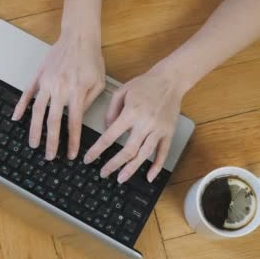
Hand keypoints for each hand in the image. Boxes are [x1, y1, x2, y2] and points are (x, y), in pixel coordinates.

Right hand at [12, 30, 105, 159]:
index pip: (73, 123)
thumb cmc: (91, 58)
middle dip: (50, 142)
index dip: (71, 141)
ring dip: (34, 129)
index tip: (70, 154)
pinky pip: (27, 94)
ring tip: (33, 143)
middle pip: (52, 121)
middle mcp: (59, 88)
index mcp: (76, 91)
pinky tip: (16, 118)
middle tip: (49, 156)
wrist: (79, 36)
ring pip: (37, 111)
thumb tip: (77, 119)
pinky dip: (20, 106)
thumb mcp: (98, 82)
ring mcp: (46, 82)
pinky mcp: (39, 76)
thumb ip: (88, 102)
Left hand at [83, 62, 186, 182]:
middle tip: (104, 173)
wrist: (170, 80)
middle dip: (113, 165)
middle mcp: (145, 123)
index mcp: (131, 113)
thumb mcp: (121, 91)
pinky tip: (149, 176)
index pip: (110, 136)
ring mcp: (158, 130)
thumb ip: (111, 111)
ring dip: (131, 169)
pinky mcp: (168, 132)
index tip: (89, 159)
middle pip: (128, 150)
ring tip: (121, 178)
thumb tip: (106, 129)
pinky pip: (163, 153)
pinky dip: (156, 166)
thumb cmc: (145, 84)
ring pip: (144, 155)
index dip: (97, 150)